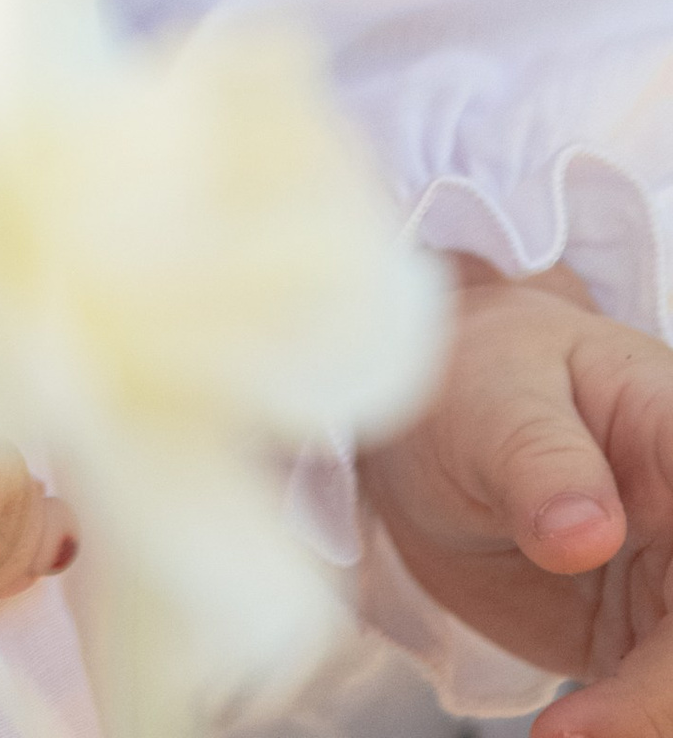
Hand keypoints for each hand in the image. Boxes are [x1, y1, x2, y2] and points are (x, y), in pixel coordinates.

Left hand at [365, 261, 672, 732]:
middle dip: (667, 691)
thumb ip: (539, 459)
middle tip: (580, 727)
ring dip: (648, 719)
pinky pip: (659, 705)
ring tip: (565, 734)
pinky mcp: (648, 648)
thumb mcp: (491, 401)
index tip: (659, 661)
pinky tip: (569, 734)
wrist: (433, 429)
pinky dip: (627, 728)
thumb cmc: (471, 380)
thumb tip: (586, 532)